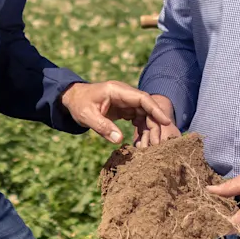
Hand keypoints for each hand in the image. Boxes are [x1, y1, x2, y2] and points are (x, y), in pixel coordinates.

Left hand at [61, 80, 176, 143]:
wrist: (72, 99)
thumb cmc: (78, 104)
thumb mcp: (86, 116)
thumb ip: (102, 126)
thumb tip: (119, 140)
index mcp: (117, 91)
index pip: (142, 99)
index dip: (155, 110)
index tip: (166, 121)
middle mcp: (125, 95)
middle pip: (147, 109)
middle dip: (154, 125)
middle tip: (156, 144)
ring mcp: (126, 102)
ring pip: (145, 115)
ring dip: (148, 130)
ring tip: (148, 147)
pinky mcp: (125, 110)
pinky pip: (138, 120)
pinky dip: (141, 131)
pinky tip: (141, 144)